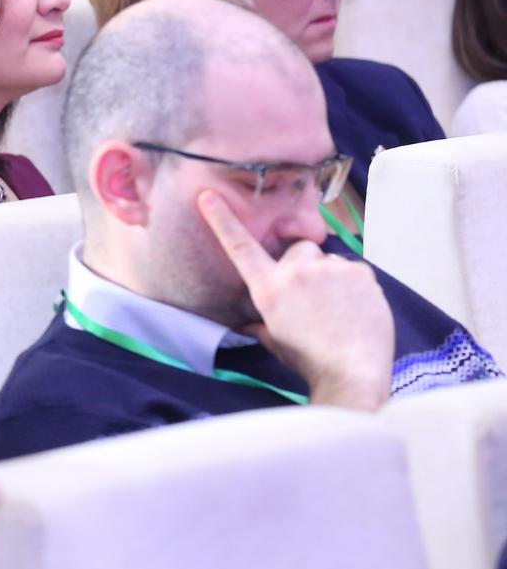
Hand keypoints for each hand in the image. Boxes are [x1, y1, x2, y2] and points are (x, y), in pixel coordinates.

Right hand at [198, 190, 392, 411]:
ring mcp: (329, 269)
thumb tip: (248, 324)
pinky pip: (355, 271)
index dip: (223, 220)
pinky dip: (355, 286)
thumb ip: (261, 324)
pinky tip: (356, 309)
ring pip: (329, 261)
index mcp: (268, 288)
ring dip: (331, 277)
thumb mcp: (276, 341)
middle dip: (304, 265)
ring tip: (339, 308)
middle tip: (314, 295)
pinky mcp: (360, 273)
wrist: (351, 372)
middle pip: (299, 250)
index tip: (209, 196)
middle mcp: (296, 272)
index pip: (240, 247)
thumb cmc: (310, 361)